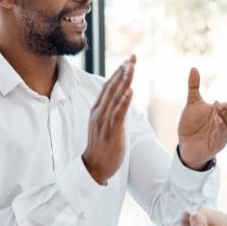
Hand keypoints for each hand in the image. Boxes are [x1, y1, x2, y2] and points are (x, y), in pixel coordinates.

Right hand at [82, 55, 134, 184]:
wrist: (93, 168)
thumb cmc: (101, 147)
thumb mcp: (104, 124)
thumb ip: (111, 111)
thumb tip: (121, 98)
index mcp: (97, 110)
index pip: (108, 86)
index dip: (118, 72)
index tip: (128, 61)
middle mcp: (99, 112)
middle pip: (112, 87)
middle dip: (123, 71)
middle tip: (133, 57)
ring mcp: (104, 121)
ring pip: (115, 96)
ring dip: (124, 81)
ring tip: (132, 66)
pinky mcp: (110, 131)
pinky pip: (118, 113)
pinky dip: (124, 101)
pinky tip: (131, 90)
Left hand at [177, 68, 226, 169]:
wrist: (185, 144)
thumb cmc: (191, 124)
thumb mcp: (192, 103)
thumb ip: (194, 87)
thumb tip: (193, 68)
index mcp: (222, 111)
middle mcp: (225, 121)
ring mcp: (222, 132)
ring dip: (226, 114)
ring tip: (219, 105)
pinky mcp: (217, 142)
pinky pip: (222, 134)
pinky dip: (221, 127)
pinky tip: (217, 120)